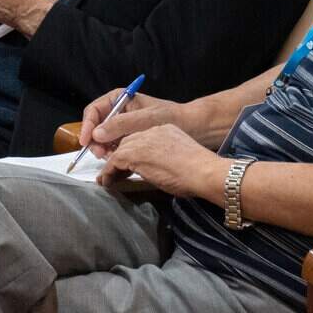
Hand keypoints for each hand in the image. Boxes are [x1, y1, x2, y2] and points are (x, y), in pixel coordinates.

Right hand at [79, 89, 181, 158]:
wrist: (194, 128)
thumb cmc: (173, 118)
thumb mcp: (145, 119)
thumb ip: (121, 125)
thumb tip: (97, 133)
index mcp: (120, 98)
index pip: (94, 110)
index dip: (87, 126)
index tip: (86, 141)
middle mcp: (119, 111)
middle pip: (96, 126)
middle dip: (96, 141)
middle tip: (102, 155)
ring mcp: (124, 126)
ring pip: (104, 139)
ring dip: (105, 149)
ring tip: (113, 157)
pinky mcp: (129, 138)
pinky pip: (114, 146)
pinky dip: (114, 154)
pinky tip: (120, 160)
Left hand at [98, 124, 226, 198]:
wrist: (204, 171)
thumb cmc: (199, 172)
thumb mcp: (180, 159)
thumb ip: (165, 158)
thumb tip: (157, 171)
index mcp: (165, 130)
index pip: (142, 139)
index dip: (133, 153)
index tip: (129, 166)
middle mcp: (152, 131)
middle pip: (128, 142)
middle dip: (120, 158)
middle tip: (115, 173)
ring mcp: (143, 140)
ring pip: (119, 151)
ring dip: (112, 166)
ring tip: (108, 180)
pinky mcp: (135, 153)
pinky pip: (114, 162)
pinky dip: (109, 172)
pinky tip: (108, 182)